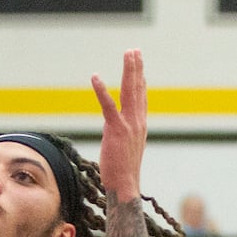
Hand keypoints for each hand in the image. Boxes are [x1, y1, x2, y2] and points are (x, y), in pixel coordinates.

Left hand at [90, 49, 146, 202]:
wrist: (125, 186)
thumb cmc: (123, 172)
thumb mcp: (125, 149)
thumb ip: (122, 135)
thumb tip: (115, 130)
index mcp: (140, 126)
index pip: (141, 99)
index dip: (141, 81)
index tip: (140, 67)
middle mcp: (138, 122)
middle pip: (138, 89)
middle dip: (137, 68)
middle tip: (135, 51)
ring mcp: (129, 125)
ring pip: (129, 92)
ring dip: (129, 71)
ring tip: (128, 54)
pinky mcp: (116, 130)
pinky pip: (108, 106)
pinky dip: (101, 90)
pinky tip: (96, 77)